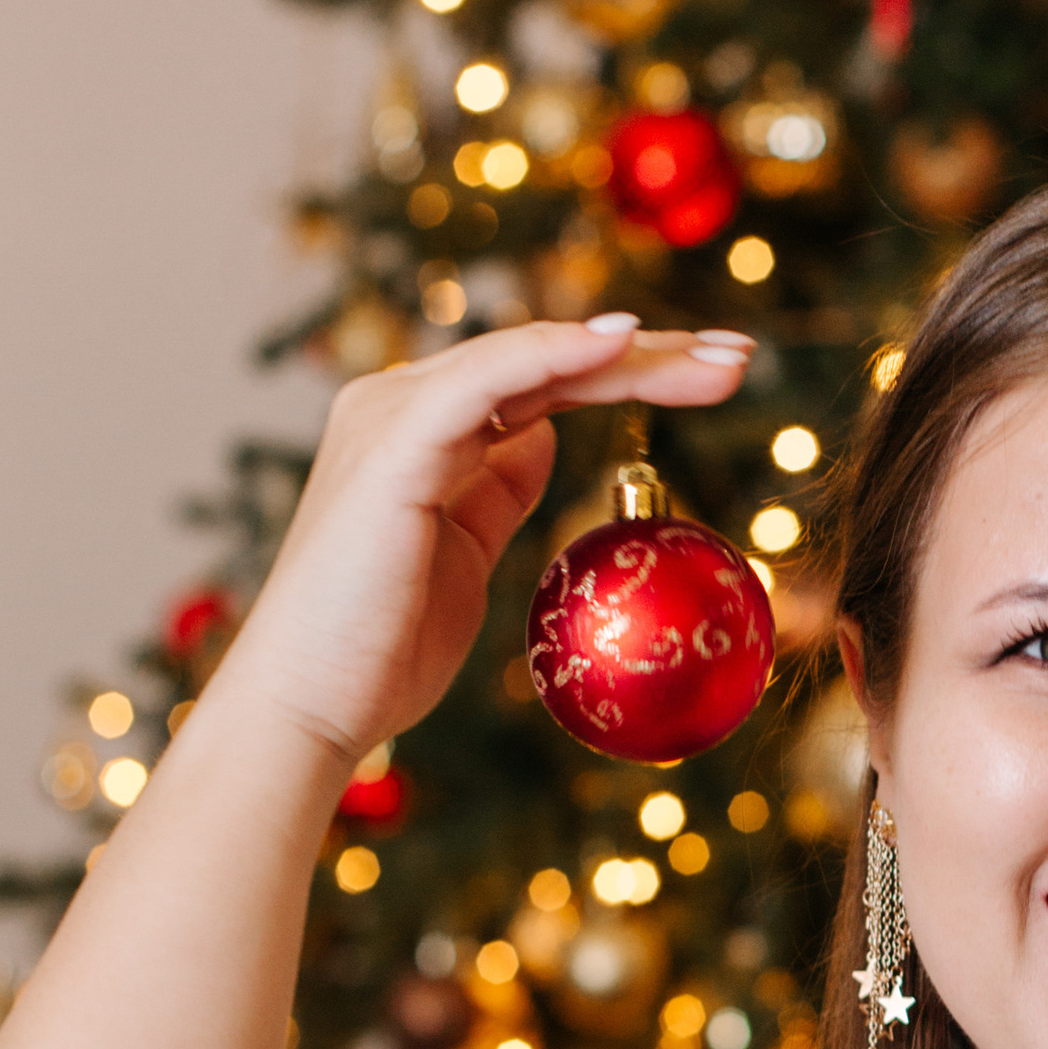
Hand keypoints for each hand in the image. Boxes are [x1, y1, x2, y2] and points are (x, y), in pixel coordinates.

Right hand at [215, 314, 755, 766]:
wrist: (309, 706)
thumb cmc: (379, 649)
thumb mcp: (463, 553)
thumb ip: (496, 487)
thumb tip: (542, 439)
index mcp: (421, 428)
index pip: (541, 380)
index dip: (628, 371)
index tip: (713, 375)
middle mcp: (401, 404)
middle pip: (547, 359)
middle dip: (650, 352)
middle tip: (739, 352)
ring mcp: (394, 416)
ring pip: (533, 358)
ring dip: (633, 352)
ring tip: (722, 358)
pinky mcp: (395, 446)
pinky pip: (489, 381)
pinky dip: (557, 353)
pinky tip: (622, 342)